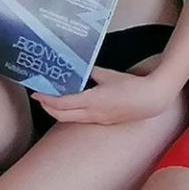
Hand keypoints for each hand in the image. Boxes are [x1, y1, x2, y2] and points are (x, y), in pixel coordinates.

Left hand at [36, 64, 177, 127]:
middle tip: (39, 97)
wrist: (152, 100)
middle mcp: (92, 114)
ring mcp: (99, 120)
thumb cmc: (132, 85)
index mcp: (92, 101)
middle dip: (47, 108)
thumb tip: (79, 67)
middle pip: (62, 116)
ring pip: (71, 119)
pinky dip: (71, 114)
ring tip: (51, 101)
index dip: (46, 99)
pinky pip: (82, 120)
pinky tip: (71, 105)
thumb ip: (91, 71)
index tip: (36, 93)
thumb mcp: (108, 75)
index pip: (62, 103)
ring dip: (58, 112)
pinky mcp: (105, 122)